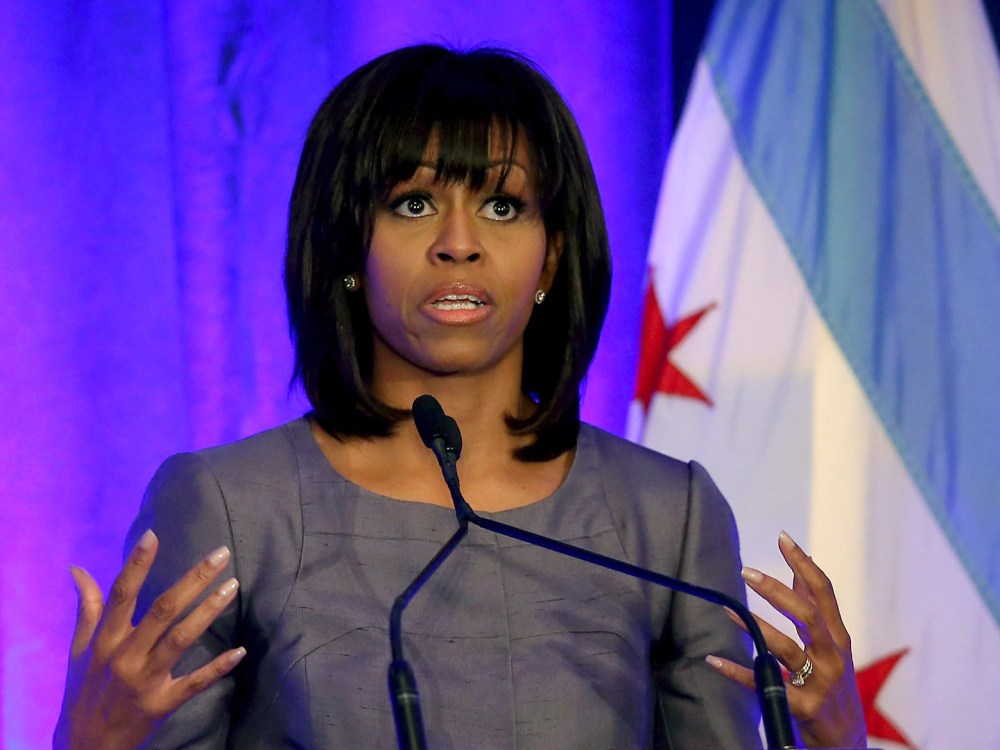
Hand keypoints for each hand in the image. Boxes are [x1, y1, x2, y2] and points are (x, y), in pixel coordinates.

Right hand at [53, 530, 244, 749]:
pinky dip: (218, 667)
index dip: (136, 565)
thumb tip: (77, 569)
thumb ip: (88, 609)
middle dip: (193, 579)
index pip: (121, 595)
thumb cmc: (86, 690)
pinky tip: (240, 650)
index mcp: (105, 641)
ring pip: (182, 639)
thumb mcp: (80, 651)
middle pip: (163, 610)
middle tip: (221, 554)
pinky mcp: (163, 704)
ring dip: (209, 611)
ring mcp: (145, 681)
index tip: (153, 536)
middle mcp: (125, 657)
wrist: (87, 746)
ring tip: (233, 585)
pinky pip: (195, 683)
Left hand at [705, 531, 866, 748]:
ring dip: (754, 627)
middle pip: (806, 615)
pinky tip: (714, 659)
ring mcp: (819, 683)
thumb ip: (814, 611)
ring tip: (727, 610)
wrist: (847, 743)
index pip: (824, 593)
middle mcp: (833, 657)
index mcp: (838, 638)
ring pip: (785, 649)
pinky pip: (765, 686)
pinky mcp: (803, 709)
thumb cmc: (834, 687)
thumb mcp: (832, 648)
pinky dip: (738, 672)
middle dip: (776, 591)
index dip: (805, 564)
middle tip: (746, 571)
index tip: (783, 537)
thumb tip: (797, 571)